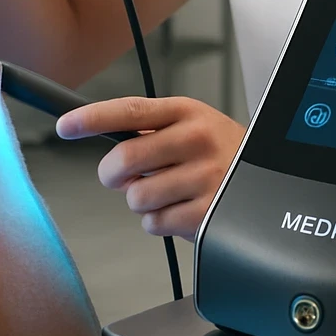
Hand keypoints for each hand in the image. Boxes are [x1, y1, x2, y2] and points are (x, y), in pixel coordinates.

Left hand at [56, 96, 245, 241]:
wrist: (270, 177)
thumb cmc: (221, 151)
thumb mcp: (192, 124)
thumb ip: (151, 131)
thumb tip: (104, 145)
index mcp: (186, 112)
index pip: (131, 111)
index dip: (93, 118)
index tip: (65, 125)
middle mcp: (195, 139)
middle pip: (124, 160)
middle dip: (114, 174)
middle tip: (123, 176)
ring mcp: (203, 176)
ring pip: (136, 197)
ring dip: (142, 201)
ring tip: (169, 191)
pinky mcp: (206, 212)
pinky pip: (154, 224)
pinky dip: (159, 222)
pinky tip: (181, 208)